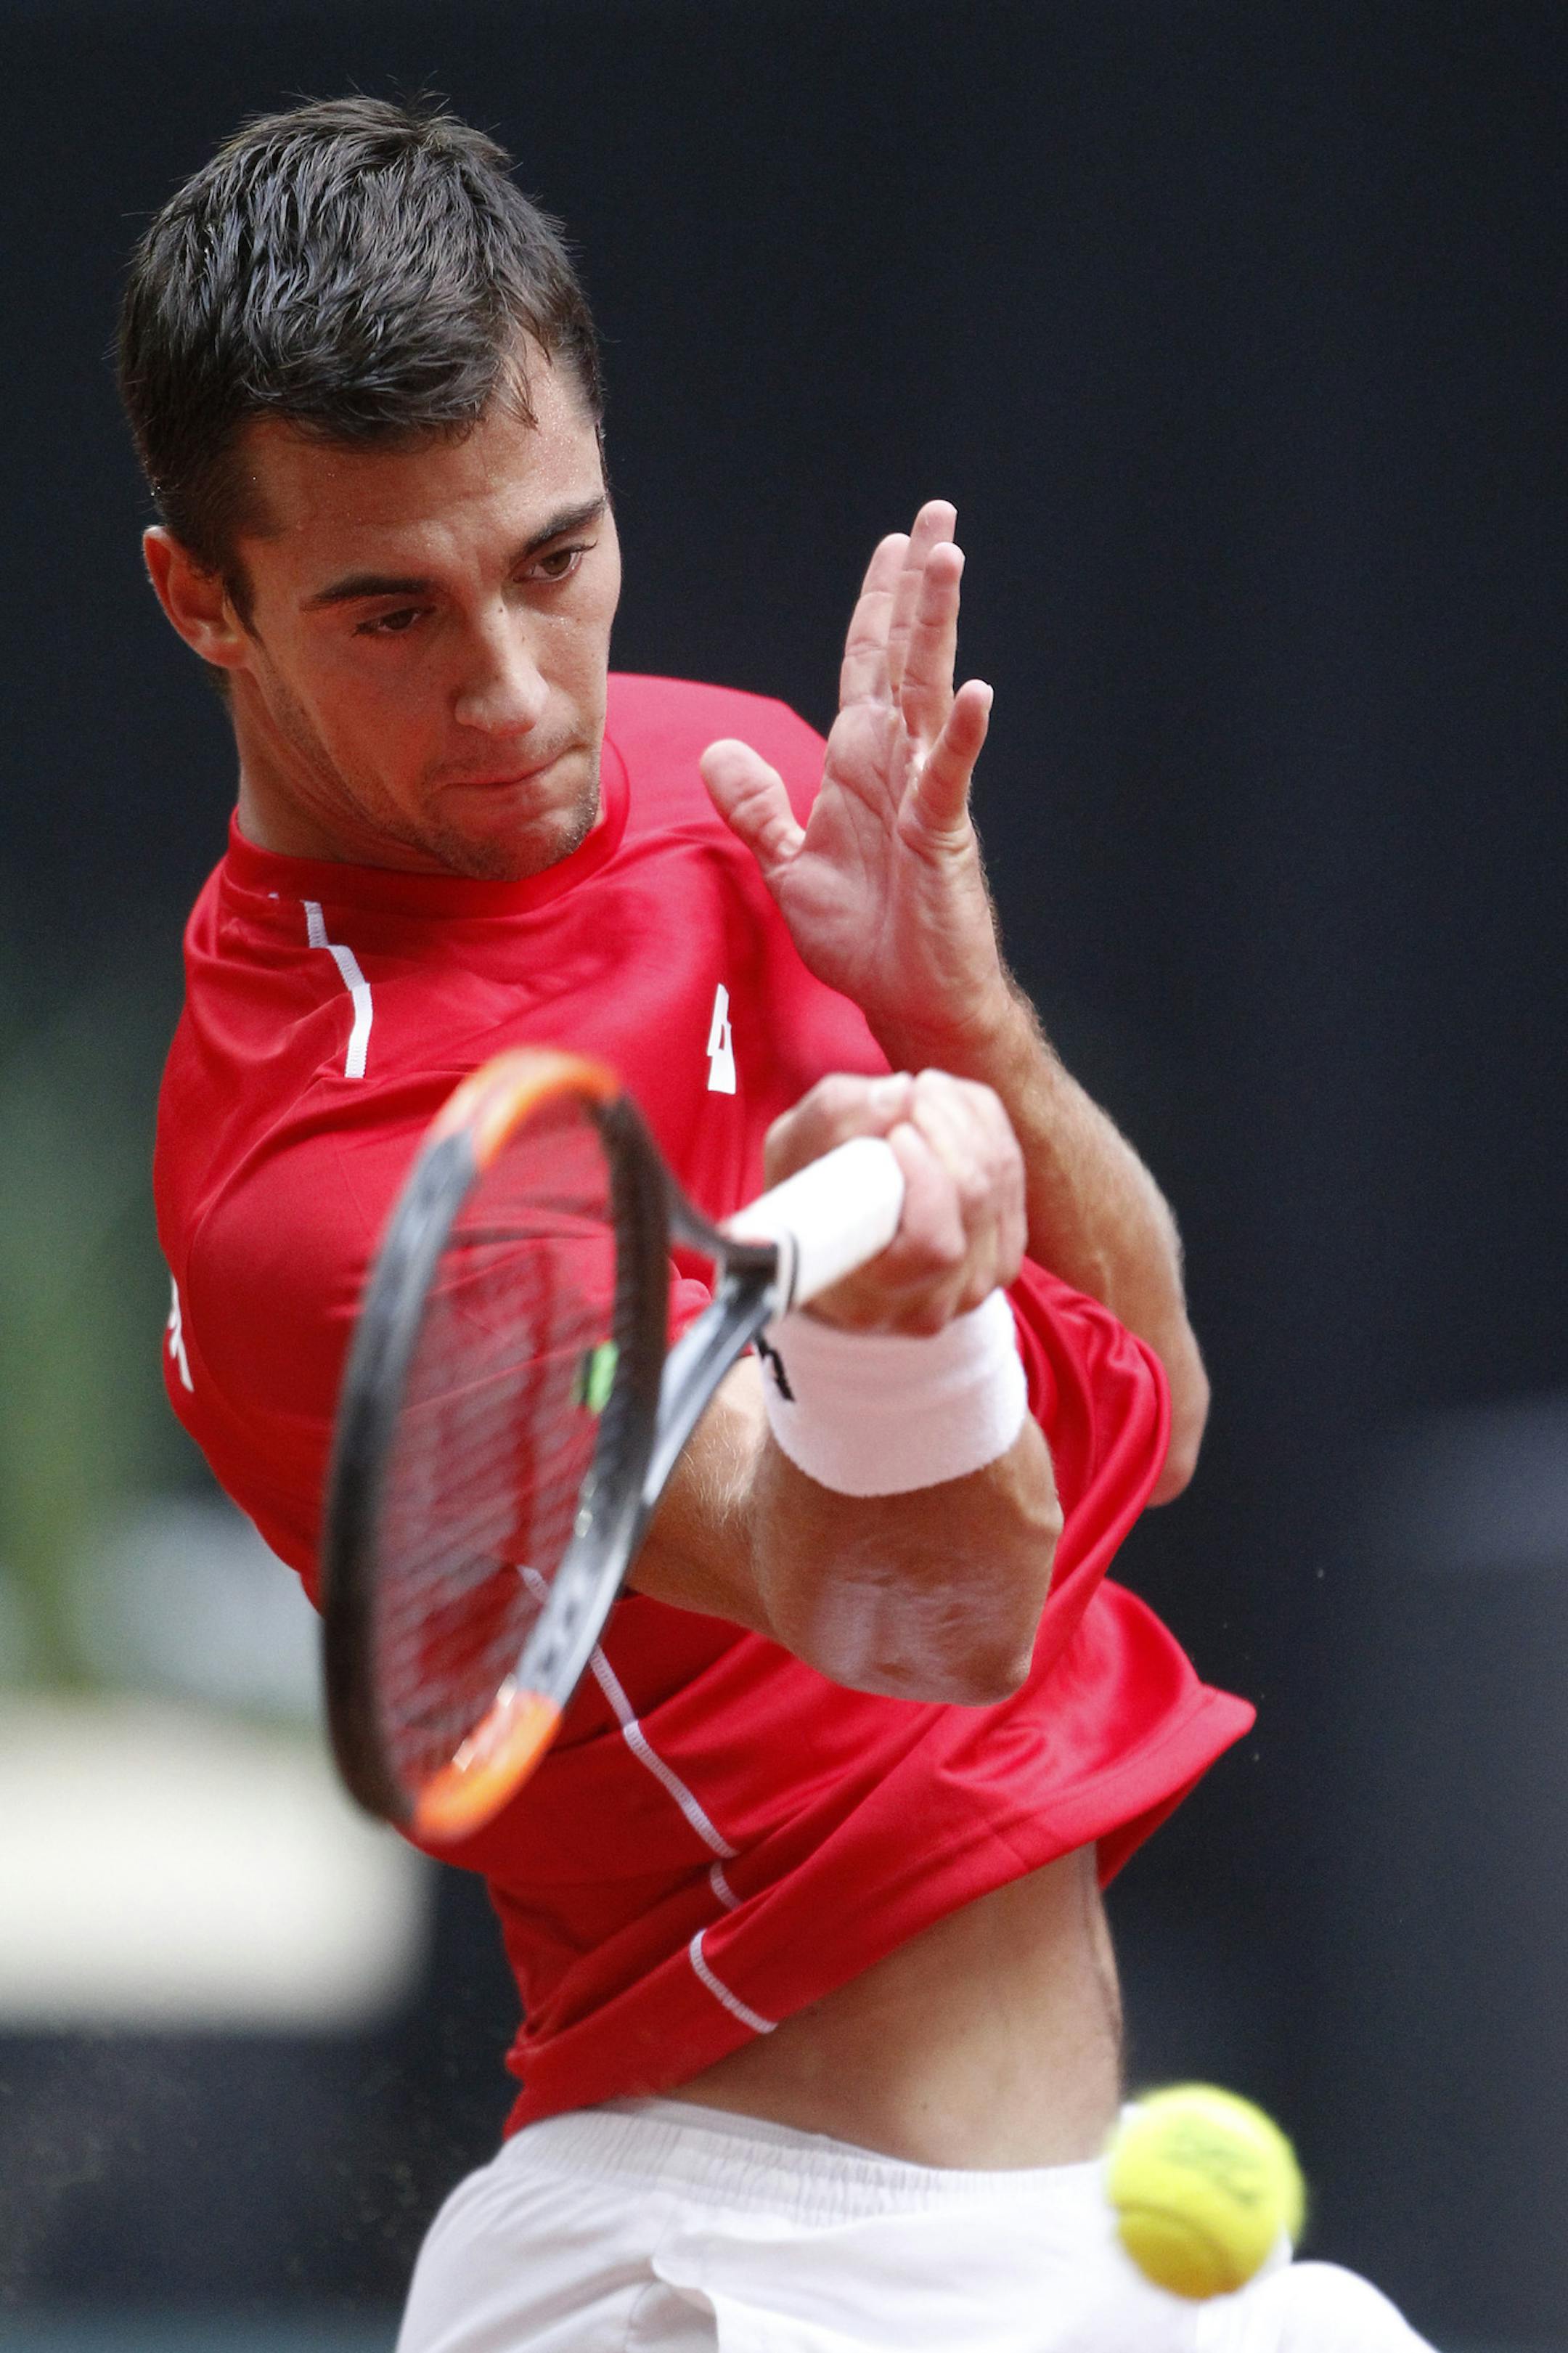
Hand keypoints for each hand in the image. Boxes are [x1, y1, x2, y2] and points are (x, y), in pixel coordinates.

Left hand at [700, 503, 1012, 1059]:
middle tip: (937, 518)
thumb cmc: (865, 937)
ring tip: (948, 562)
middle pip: (905, 657)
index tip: (892, 546)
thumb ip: (756, 806)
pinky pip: (948, 777)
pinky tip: (973, 692)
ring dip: (937, 628)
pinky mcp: (941, 837)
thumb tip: (718, 751)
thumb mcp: (788, 865)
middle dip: (918, 588)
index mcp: (860, 764)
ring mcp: (924, 795)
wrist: (908, 1000)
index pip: (868, 666)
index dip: (877, 606)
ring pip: (928, 693)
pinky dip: (958, 736)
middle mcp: (896, 765)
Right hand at [762, 1068, 1025, 1334]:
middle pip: (975, 1200)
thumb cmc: (801, 1202)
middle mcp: (930, 1304)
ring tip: (924, 1091)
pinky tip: (948, 1110)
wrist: (829, 1245)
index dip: (926, 1179)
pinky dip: (986, 1129)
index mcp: (868, 1297)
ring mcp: (975, 1286)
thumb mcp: (790, 1155)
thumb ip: (832, 1120)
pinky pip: (1014, 1177)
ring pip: (1001, 1182)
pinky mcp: (1002, 1256)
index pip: (931, 1245)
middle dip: (949, 1126)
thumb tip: (900, 1092)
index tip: (897, 1133)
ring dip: (966, 1119)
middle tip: (913, 1091)